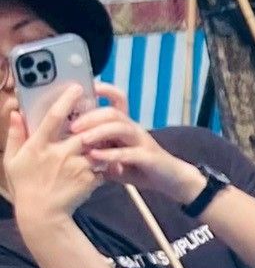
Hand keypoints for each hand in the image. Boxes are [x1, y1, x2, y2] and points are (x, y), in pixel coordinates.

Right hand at [4, 97, 100, 227]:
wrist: (43, 214)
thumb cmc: (26, 185)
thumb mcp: (12, 160)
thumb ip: (15, 135)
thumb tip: (16, 112)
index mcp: (38, 146)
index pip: (54, 118)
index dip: (66, 101)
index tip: (77, 88)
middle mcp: (59, 153)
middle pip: (83, 131)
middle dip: (92, 124)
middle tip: (98, 117)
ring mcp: (76, 167)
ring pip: (96, 147)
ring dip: (100, 144)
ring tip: (102, 143)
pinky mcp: (89, 179)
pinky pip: (103, 165)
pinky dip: (104, 162)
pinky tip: (101, 164)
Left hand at [71, 83, 199, 197]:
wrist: (171, 180)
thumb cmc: (140, 167)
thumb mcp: (114, 157)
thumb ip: (96, 151)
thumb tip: (70, 148)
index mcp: (125, 125)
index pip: (118, 98)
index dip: (104, 90)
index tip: (85, 87)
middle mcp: (134, 129)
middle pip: (113, 113)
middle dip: (91, 117)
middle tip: (72, 127)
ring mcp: (142, 142)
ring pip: (120, 127)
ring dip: (99, 131)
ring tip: (82, 139)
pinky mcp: (148, 157)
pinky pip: (128, 153)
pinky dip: (110, 154)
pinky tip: (96, 156)